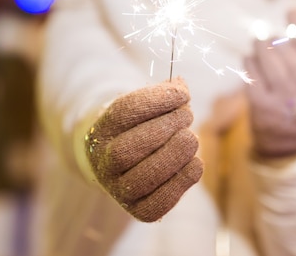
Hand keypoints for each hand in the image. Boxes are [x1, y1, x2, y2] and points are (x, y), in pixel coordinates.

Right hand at [85, 78, 202, 221]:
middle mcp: (103, 163)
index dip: (156, 101)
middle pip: (127, 149)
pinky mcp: (139, 211)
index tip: (182, 94)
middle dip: (165, 128)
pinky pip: (159, 203)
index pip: (123, 113)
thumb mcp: (147, 106)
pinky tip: (195, 163)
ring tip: (191, 138)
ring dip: (175, 154)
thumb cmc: (141, 127)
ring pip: (142, 177)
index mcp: (100, 131)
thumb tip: (181, 85)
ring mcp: (118, 190)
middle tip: (188, 115)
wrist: (126, 164)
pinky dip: (182, 181)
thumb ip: (165, 93)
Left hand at [244, 9, 295, 157]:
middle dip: (274, 39)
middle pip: (287, 52)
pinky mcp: (262, 108)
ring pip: (269, 61)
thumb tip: (295, 22)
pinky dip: (248, 64)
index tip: (292, 10)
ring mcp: (283, 100)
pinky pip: (252, 77)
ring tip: (257, 44)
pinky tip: (249, 59)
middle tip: (266, 36)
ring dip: (260, 47)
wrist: (291, 146)